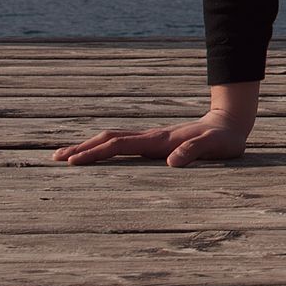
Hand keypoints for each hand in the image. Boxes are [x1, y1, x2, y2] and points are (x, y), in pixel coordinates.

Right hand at [52, 109, 250, 167]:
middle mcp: (150, 136)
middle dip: (81, 148)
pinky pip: (123, 143)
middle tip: (55, 158)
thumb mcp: (215, 147)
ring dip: (89, 146)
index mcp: (159, 140)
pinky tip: (97, 153)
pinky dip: (104, 147)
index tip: (71, 162)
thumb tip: (172, 163)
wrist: (230, 122)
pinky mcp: (155, 140)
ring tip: (66, 155)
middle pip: (108, 139)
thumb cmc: (225, 139)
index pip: (119, 145)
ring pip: (113, 139)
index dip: (95, 153)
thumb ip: (195, 152)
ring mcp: (151, 137)